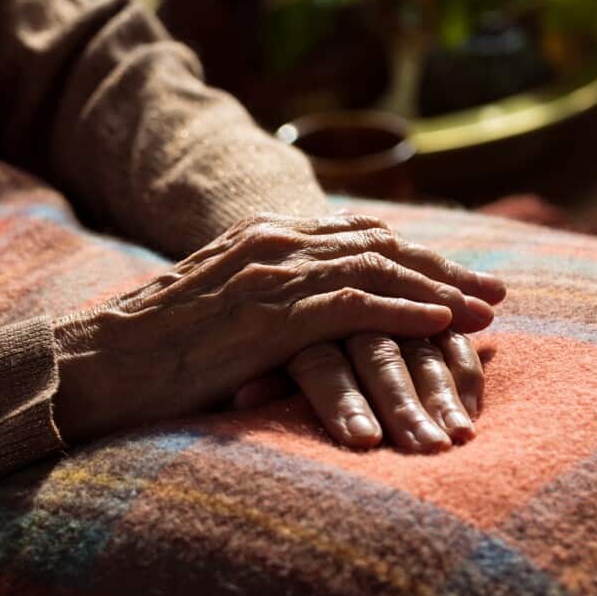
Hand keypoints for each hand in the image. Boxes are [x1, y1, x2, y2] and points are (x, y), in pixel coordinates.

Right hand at [50, 214, 503, 441]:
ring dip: (440, 291)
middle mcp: (275, 241)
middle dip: (444, 268)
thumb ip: (269, 294)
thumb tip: (311, 315)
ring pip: (379, 271)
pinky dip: (405, 312)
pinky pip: (355, 305)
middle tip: (494, 293)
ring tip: (486, 313)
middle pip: (382, 246)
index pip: (360, 235)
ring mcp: (273, 273)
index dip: (417, 257)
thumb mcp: (223, 303)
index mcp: (265, 234)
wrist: (102, 361)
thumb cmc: (158, 346)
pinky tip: (442, 326)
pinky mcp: (270, 313)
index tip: (459, 277)